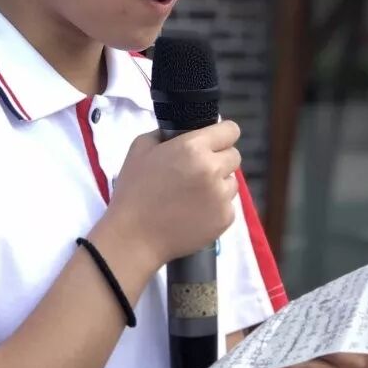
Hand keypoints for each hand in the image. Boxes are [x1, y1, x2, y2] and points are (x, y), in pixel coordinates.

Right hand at [104, 121, 241, 269]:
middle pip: (234, 156)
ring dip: (218, 184)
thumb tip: (181, 133)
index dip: (221, 135)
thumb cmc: (133, 191)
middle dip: (219, 160)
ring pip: (232, 182)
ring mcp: (222, 196)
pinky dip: (216, 207)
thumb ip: (164, 134)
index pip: (230, 130)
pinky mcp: (225, 219)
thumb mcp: (140, 149)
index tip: (212, 142)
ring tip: (194, 196)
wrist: (134, 237)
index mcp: (193, 147)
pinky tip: (195, 213)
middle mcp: (213, 169)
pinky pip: (228, 205)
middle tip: (197, 172)